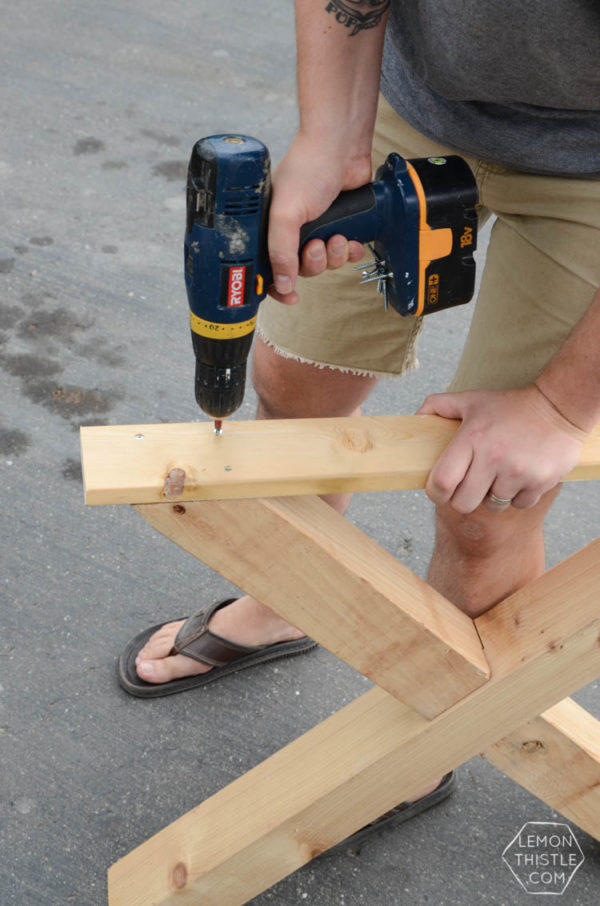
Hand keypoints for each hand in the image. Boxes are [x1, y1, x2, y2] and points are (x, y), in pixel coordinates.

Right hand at [267, 132, 367, 303]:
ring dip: (332, 256)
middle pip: (300, 270)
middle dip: (312, 264)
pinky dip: (348, 251)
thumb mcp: (285, 214)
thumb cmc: (307, 168)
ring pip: (324, 264)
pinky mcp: (339, 226)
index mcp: (269, 227)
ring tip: (336, 236)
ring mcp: (316, 229)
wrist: (342, 147)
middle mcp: (291, 230)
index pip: (268, 268)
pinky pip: (343, 254)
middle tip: (316, 247)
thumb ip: (281, 251)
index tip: (290, 296)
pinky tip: (350, 239)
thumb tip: (281, 284)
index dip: (277, 286)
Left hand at [417, 385, 586, 513]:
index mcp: (472, 438)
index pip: (441, 482)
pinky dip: (517, 496)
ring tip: (498, 475)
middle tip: (470, 485)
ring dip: (492, 496)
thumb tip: (416, 418)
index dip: (435, 492)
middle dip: (463, 498)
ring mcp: (519, 472)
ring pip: (492, 506)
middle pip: (464, 503)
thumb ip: (439, 405)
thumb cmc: (510, 405)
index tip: (440, 490)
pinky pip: (519, 504)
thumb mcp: (472, 400)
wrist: (560, 406)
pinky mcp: (541, 481)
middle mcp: (494, 457)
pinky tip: (519, 477)